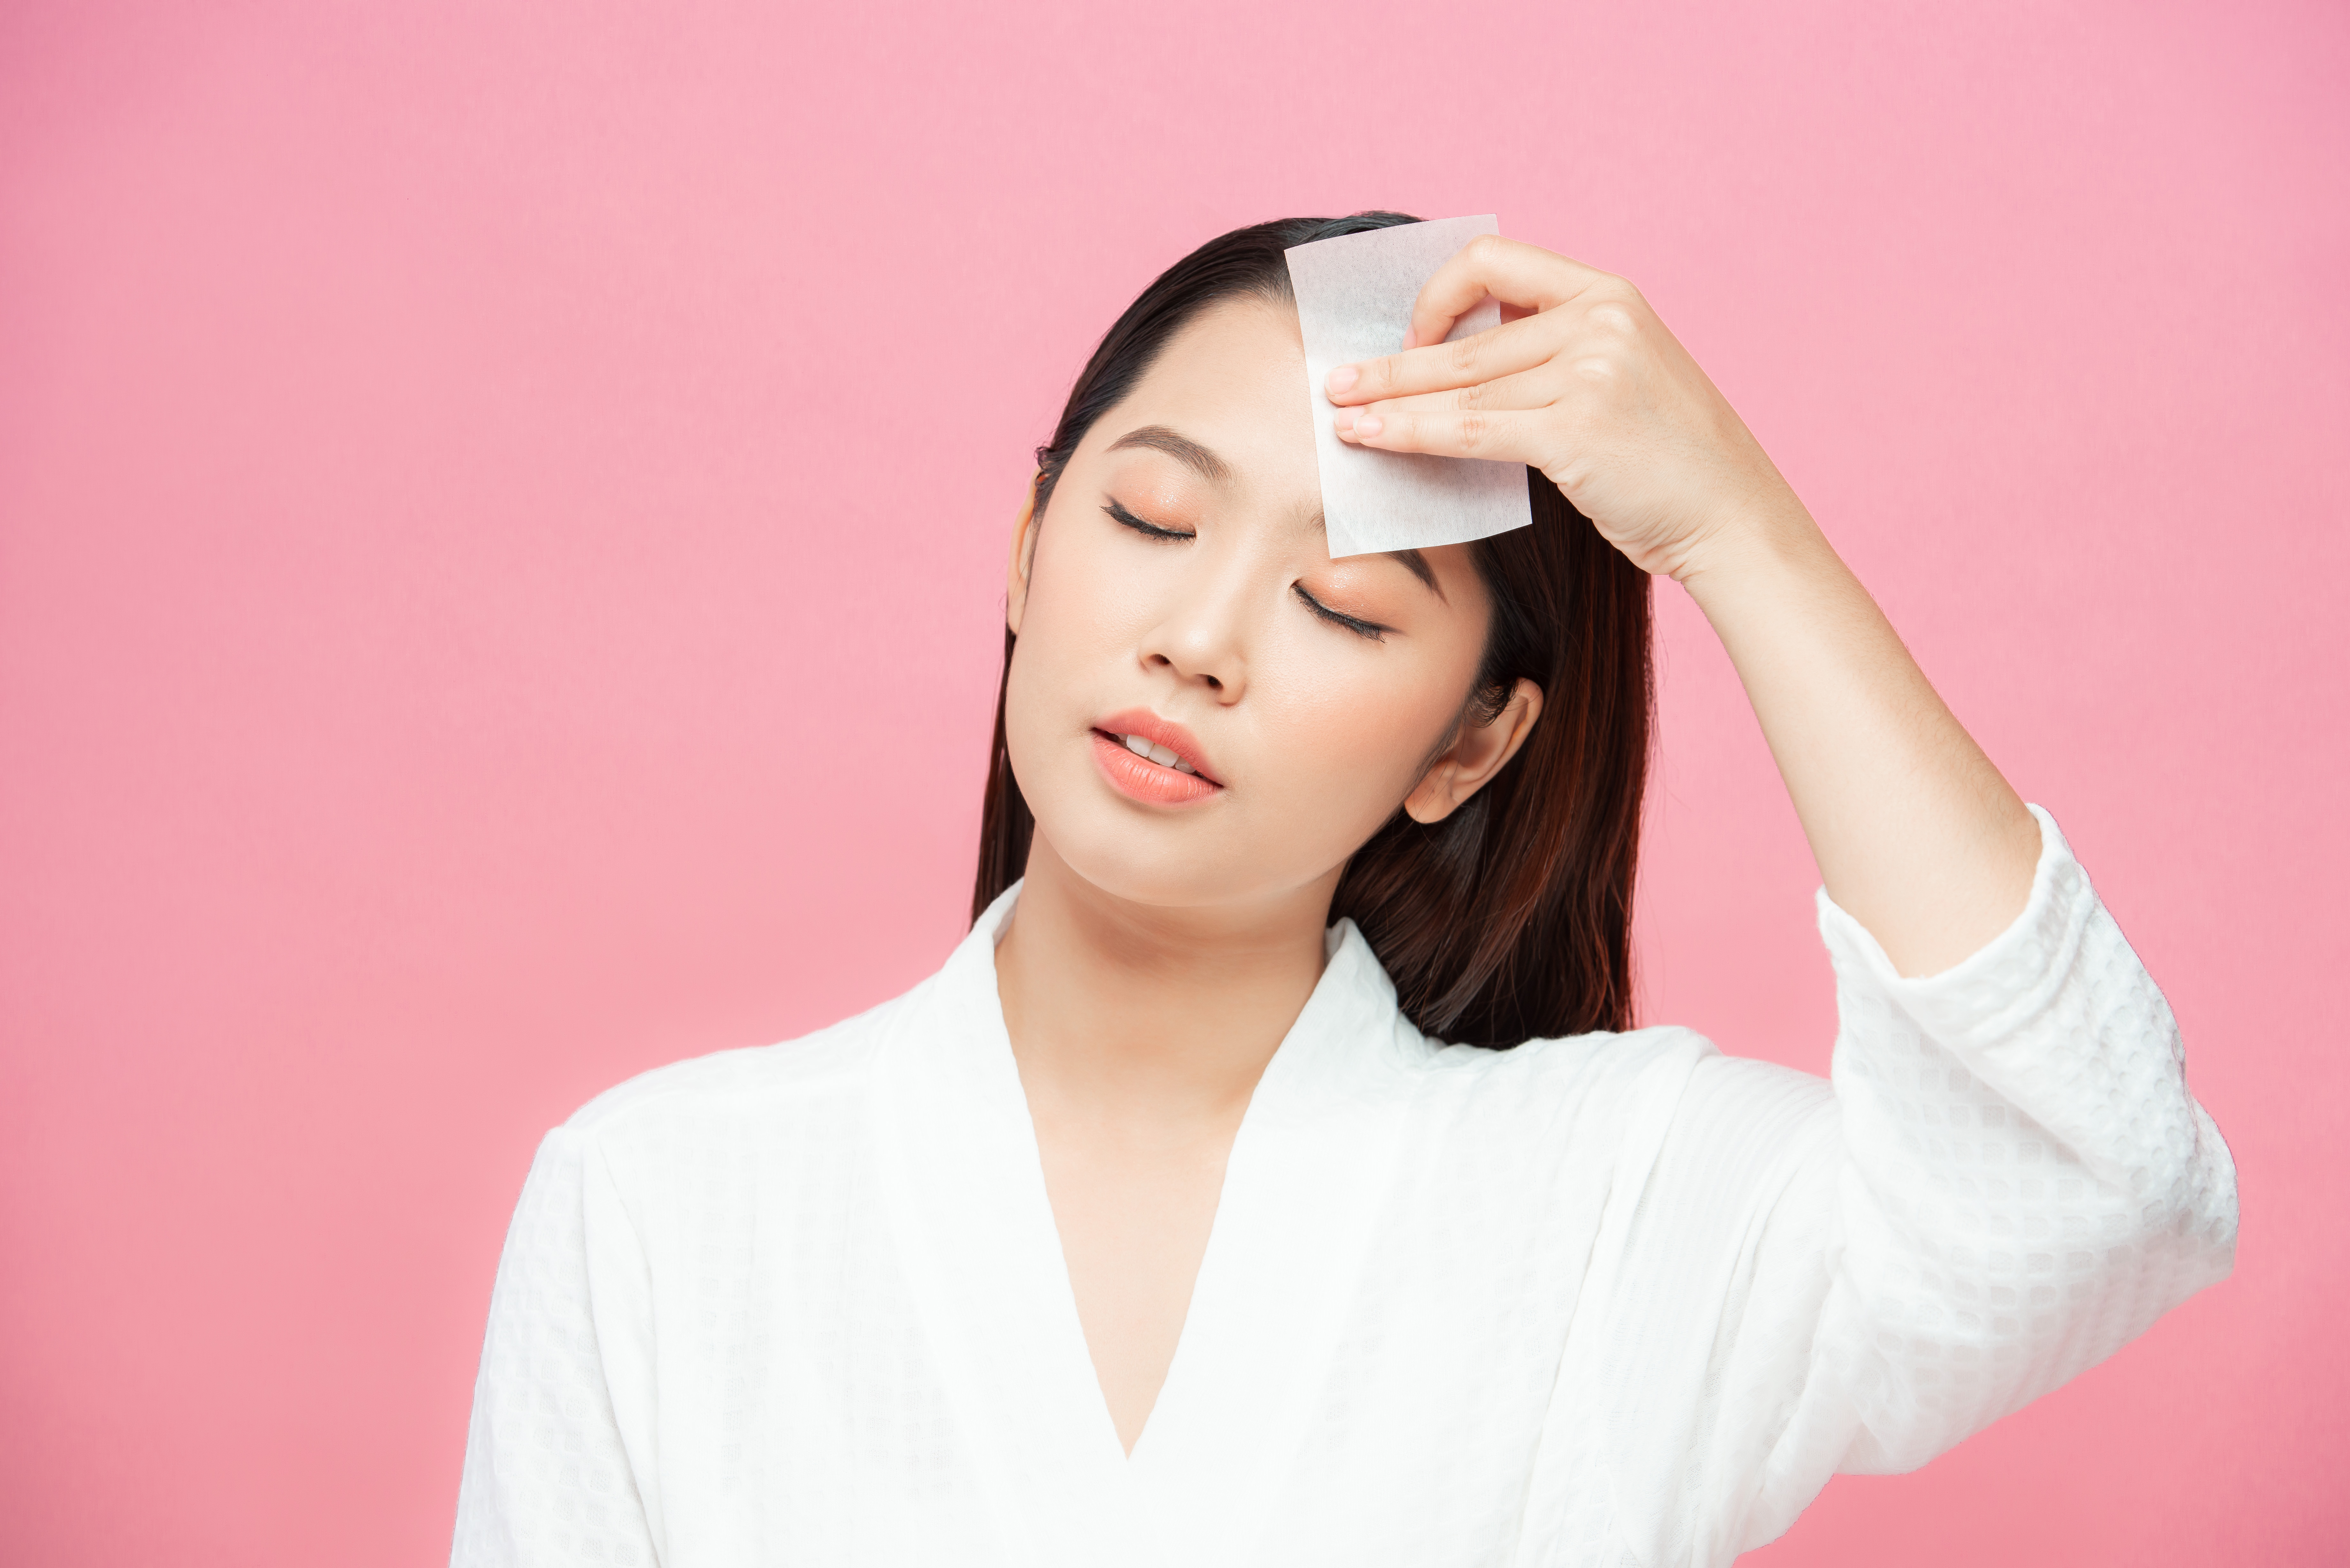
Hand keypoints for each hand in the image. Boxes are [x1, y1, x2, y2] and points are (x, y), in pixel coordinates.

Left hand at [1324, 235, 1798, 579]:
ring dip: (1388, 403)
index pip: (1495, 261)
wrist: (1731, 513)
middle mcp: (1598, 321)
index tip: (1416, 338)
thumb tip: (1455, 369)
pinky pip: (1470, 430)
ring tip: (1340, 416)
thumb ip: (1550, 356)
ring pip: (1459, 388)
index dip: (1440, 296)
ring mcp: (1590, 372)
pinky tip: (1373, 439)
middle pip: (1466, 340)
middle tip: (1336, 381)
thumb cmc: (1667, 457)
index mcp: (1607, 294)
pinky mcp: (1576, 430)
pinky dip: (1412, 435)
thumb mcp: (1617, 377)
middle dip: (1391, 365)